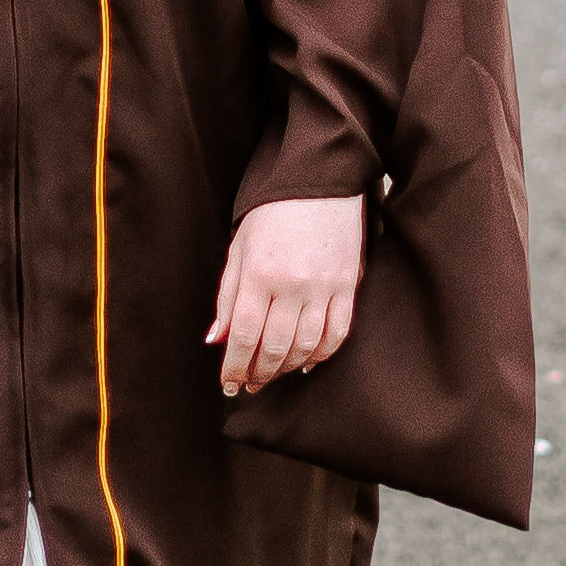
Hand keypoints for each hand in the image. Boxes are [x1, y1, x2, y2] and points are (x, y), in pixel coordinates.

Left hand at [209, 191, 363, 399]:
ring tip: (273, 375)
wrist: (318, 180)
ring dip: (286, 368)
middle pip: (274, 347)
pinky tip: (306, 361)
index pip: (243, 336)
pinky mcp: (348, 284)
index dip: (234, 367)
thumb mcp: (239, 249)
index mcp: (259, 273)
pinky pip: (338, 332)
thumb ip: (228, 297)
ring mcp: (324, 286)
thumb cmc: (271, 212)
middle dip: (258, 374)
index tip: (229, 385)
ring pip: (306, 346)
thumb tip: (216, 340)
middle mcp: (292, 284)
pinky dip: (322, 354)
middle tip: (249, 386)